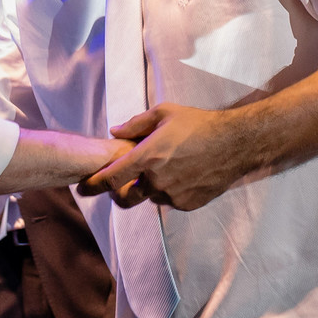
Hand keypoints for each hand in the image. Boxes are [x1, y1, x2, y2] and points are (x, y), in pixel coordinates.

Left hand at [77, 103, 247, 210]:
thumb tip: (115, 132)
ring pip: (149, 198)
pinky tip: (180, 174)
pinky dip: (168, 191)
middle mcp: (157, 180)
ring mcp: (173, 195)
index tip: (83, 187)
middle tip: (119, 183)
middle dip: (117, 193)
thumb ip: (135, 124)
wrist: (235, 143)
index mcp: (148, 157)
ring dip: (147, 188)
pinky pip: (168, 201)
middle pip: (125, 197)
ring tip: (163, 169)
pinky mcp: (187, 203)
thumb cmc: (198, 124)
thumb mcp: (164, 113)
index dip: (93, 185)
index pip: (111, 178)